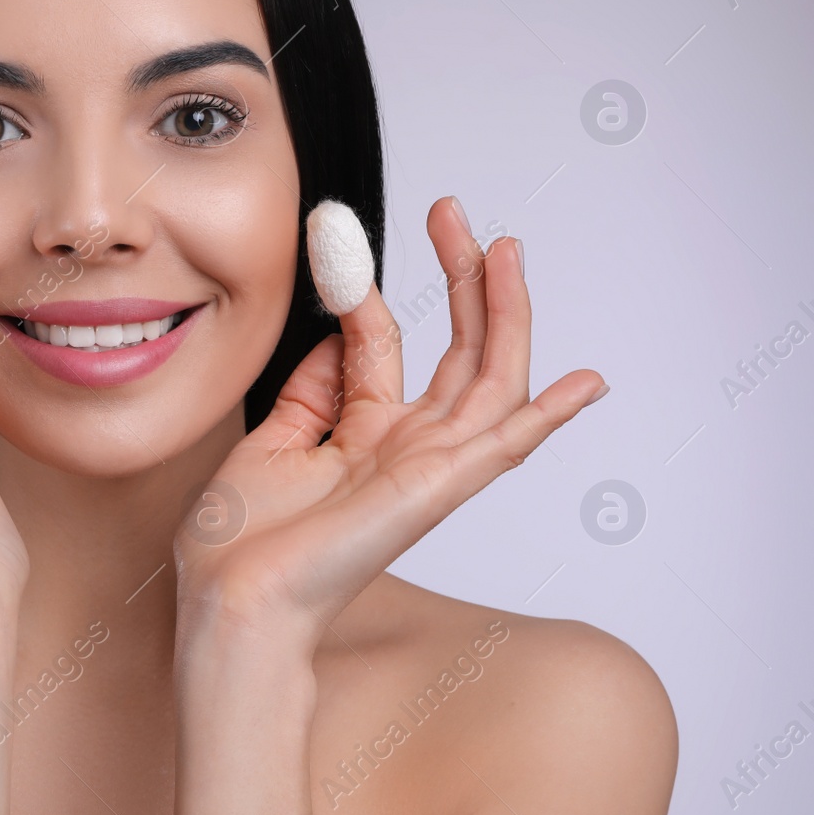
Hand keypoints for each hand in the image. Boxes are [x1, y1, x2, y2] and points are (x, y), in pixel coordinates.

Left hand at [173, 196, 606, 642]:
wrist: (231, 602)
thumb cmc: (241, 545)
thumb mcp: (270, 442)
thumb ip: (312, 391)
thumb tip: (336, 335)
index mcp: (363, 437)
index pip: (383, 344)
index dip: (371, 290)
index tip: (341, 243)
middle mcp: (405, 450)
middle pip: (457, 351)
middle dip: (463, 279)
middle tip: (455, 212)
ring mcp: (426, 470)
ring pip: (489, 379)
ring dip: (504, 312)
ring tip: (506, 248)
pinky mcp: (434, 490)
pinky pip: (503, 448)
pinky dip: (547, 415)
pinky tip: (584, 381)